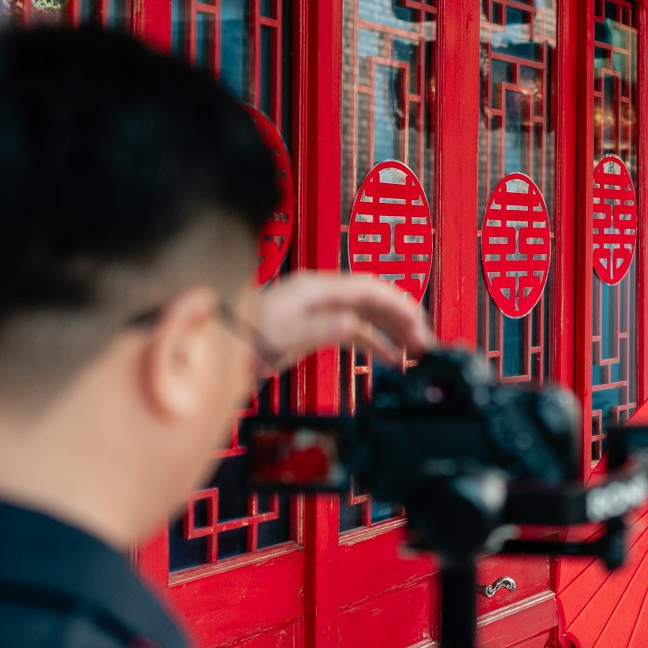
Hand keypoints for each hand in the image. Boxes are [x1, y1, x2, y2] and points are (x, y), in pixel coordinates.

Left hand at [257, 271, 435, 370]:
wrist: (221, 342)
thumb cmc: (242, 334)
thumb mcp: (282, 334)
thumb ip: (319, 329)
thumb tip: (351, 325)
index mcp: (316, 289)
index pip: (370, 289)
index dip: (399, 304)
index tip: (419, 324)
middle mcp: (322, 296)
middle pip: (374, 300)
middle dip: (403, 320)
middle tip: (425, 344)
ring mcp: (320, 311)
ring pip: (368, 316)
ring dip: (394, 332)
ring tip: (415, 352)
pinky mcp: (316, 328)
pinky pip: (355, 331)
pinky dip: (376, 343)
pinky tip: (390, 357)